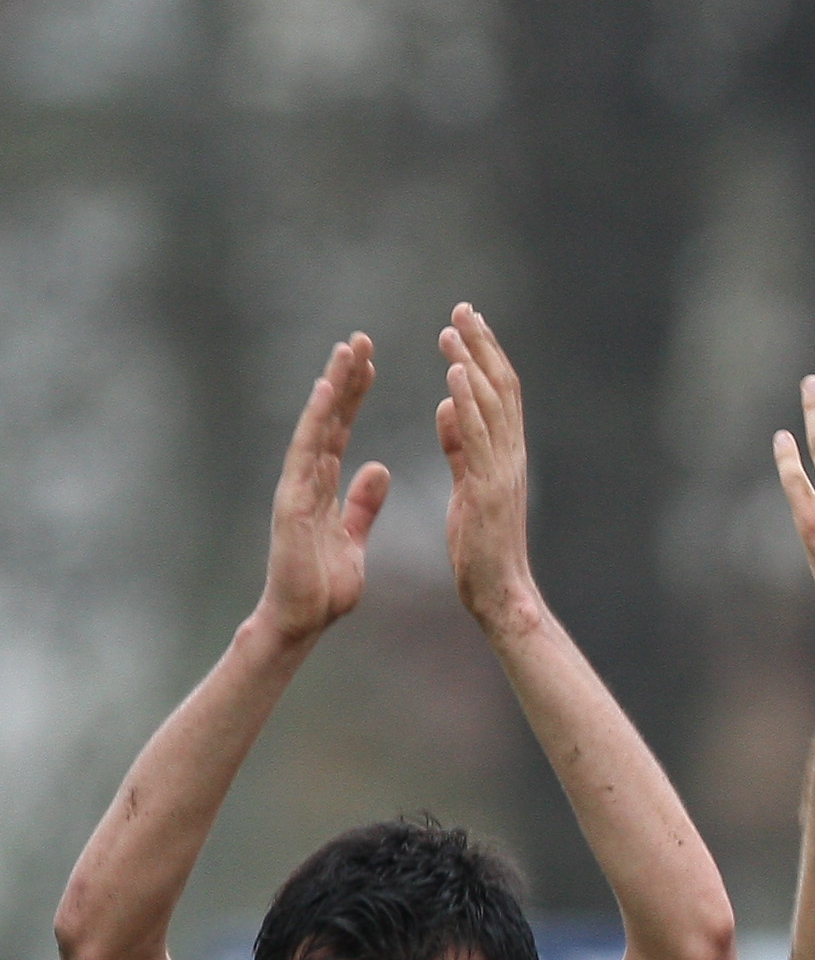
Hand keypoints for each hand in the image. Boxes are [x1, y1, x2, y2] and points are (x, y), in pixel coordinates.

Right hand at [257, 334, 389, 649]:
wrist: (302, 620)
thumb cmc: (323, 585)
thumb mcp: (353, 537)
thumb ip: (363, 503)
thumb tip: (378, 469)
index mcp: (322, 484)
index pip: (341, 428)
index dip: (355, 395)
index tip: (370, 361)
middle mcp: (306, 477)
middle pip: (329, 418)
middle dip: (344, 379)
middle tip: (361, 339)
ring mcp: (296, 486)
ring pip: (316, 426)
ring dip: (331, 387)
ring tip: (347, 350)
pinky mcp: (292, 502)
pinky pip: (305, 455)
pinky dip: (316, 423)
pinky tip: (328, 393)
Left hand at [436, 304, 544, 634]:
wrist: (500, 594)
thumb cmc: (483, 549)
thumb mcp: (468, 486)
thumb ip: (460, 445)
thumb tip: (448, 405)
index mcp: (505, 456)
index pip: (499, 395)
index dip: (484, 355)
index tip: (465, 321)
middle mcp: (513, 457)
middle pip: (503, 389)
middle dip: (482, 346)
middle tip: (462, 308)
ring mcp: (505, 472)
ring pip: (493, 406)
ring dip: (473, 364)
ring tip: (453, 330)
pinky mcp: (490, 489)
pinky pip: (479, 437)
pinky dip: (469, 402)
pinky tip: (455, 374)